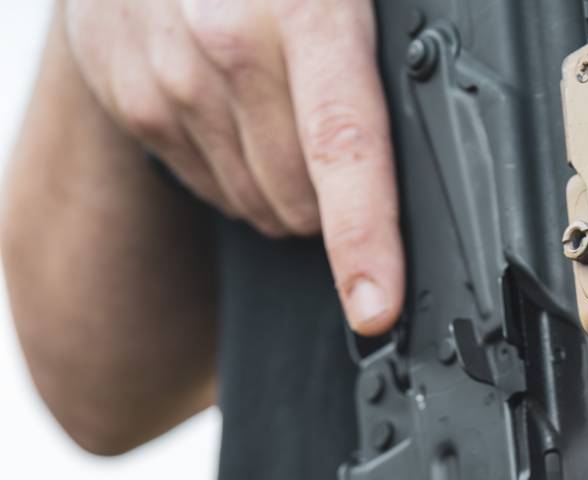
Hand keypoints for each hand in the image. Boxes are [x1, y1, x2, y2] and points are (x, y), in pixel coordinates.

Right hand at [63, 0, 401, 331]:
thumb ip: (383, 50)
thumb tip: (418, 156)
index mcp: (306, 4)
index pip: (343, 145)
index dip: (363, 237)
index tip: (374, 306)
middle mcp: (230, 37)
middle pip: (303, 196)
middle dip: (326, 196)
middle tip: (326, 130)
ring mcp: (173, 74)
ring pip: (258, 202)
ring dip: (279, 182)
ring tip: (272, 105)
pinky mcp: (136, 101)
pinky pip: (212, 188)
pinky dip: (233, 164)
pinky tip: (227, 103)